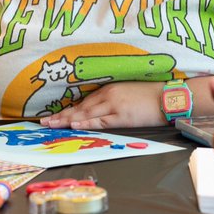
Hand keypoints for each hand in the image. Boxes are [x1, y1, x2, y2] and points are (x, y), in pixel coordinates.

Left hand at [39, 81, 165, 128]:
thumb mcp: (128, 93)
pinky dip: (86, 123)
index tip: (54, 116)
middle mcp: (109, 95)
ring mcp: (114, 105)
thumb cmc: (151, 96)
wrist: (169, 97)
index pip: (84, 102)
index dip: (68, 110)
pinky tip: (74, 125)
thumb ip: (113, 99)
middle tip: (44, 122)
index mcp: (110, 89)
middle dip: (62, 115)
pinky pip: (101, 121)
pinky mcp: (122, 116)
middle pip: (81, 107)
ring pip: (86, 114)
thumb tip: (99, 110)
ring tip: (52, 125)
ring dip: (68, 120)